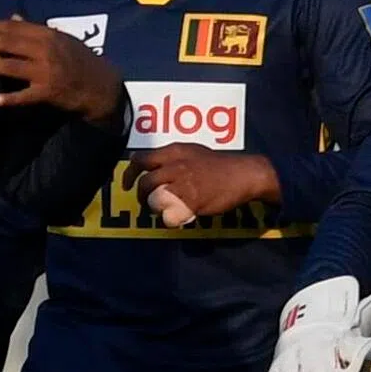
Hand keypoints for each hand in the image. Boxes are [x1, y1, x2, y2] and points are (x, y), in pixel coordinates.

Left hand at [0, 20, 122, 119]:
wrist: (100, 85)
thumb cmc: (79, 59)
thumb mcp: (61, 38)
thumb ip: (35, 29)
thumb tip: (13, 17)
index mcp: (49, 35)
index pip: (16, 27)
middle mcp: (46, 51)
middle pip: (9, 44)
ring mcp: (46, 72)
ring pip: (12, 67)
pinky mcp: (48, 93)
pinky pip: (25, 96)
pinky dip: (10, 98)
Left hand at [123, 145, 278, 225]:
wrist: (244, 175)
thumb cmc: (218, 164)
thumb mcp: (191, 151)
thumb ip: (170, 158)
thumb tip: (150, 167)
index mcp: (174, 152)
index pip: (140, 160)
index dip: (129, 174)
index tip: (126, 184)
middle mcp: (176, 167)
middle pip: (145, 183)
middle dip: (141, 196)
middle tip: (145, 203)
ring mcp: (184, 185)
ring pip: (155, 200)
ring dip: (155, 208)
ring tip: (162, 209)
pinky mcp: (192, 202)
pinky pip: (169, 216)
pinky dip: (169, 219)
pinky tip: (176, 217)